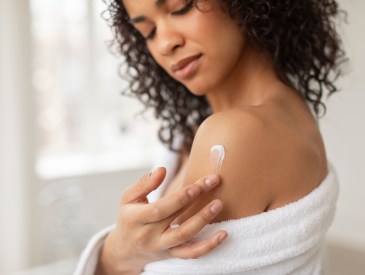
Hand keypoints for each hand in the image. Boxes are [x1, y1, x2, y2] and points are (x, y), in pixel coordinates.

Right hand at [96, 167, 226, 274]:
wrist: (126, 249)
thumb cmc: (129, 218)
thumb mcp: (128, 198)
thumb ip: (144, 183)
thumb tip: (162, 170)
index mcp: (136, 219)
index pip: (160, 209)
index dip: (179, 198)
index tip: (196, 185)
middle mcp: (148, 236)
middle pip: (176, 220)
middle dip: (196, 201)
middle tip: (213, 182)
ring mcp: (161, 247)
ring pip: (185, 237)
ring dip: (204, 220)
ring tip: (219, 204)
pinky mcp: (172, 255)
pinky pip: (191, 253)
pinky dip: (208, 246)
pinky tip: (223, 234)